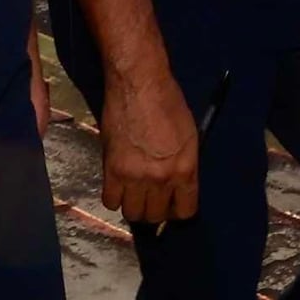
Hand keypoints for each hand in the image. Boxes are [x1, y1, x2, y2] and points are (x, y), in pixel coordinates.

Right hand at [101, 58, 201, 225]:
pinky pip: (110, 201)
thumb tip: (176, 187)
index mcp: (185, 170)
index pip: (184, 211)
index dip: (177, 210)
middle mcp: (162, 179)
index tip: (171, 204)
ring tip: (133, 192)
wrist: (139, 84)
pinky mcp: (112, 170)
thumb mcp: (189, 137)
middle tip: (150, 197)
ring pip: (132, 213)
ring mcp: (136, 177)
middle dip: (154, 210)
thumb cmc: (168, 102)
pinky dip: (114, 197)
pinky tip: (118, 185)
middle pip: (155, 216)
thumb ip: (183, 166)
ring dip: (133, 206)